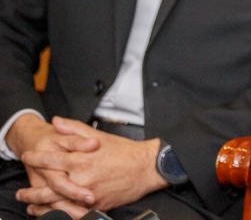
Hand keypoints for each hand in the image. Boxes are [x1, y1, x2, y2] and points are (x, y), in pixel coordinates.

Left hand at [18, 117, 166, 212]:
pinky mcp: (97, 206)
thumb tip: (56, 122)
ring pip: (57, 204)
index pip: (50, 161)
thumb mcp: (99, 136)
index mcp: (81, 160)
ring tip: (32, 207)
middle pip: (48, 188)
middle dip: (31, 192)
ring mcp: (89, 195)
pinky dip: (60, 214)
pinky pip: (73, 212)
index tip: (28, 157)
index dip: (35, 159)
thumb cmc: (126, 152)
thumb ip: (75, 129)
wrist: (147, 168)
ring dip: (41, 207)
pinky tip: (54, 213)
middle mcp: (82, 179)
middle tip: (22, 192)